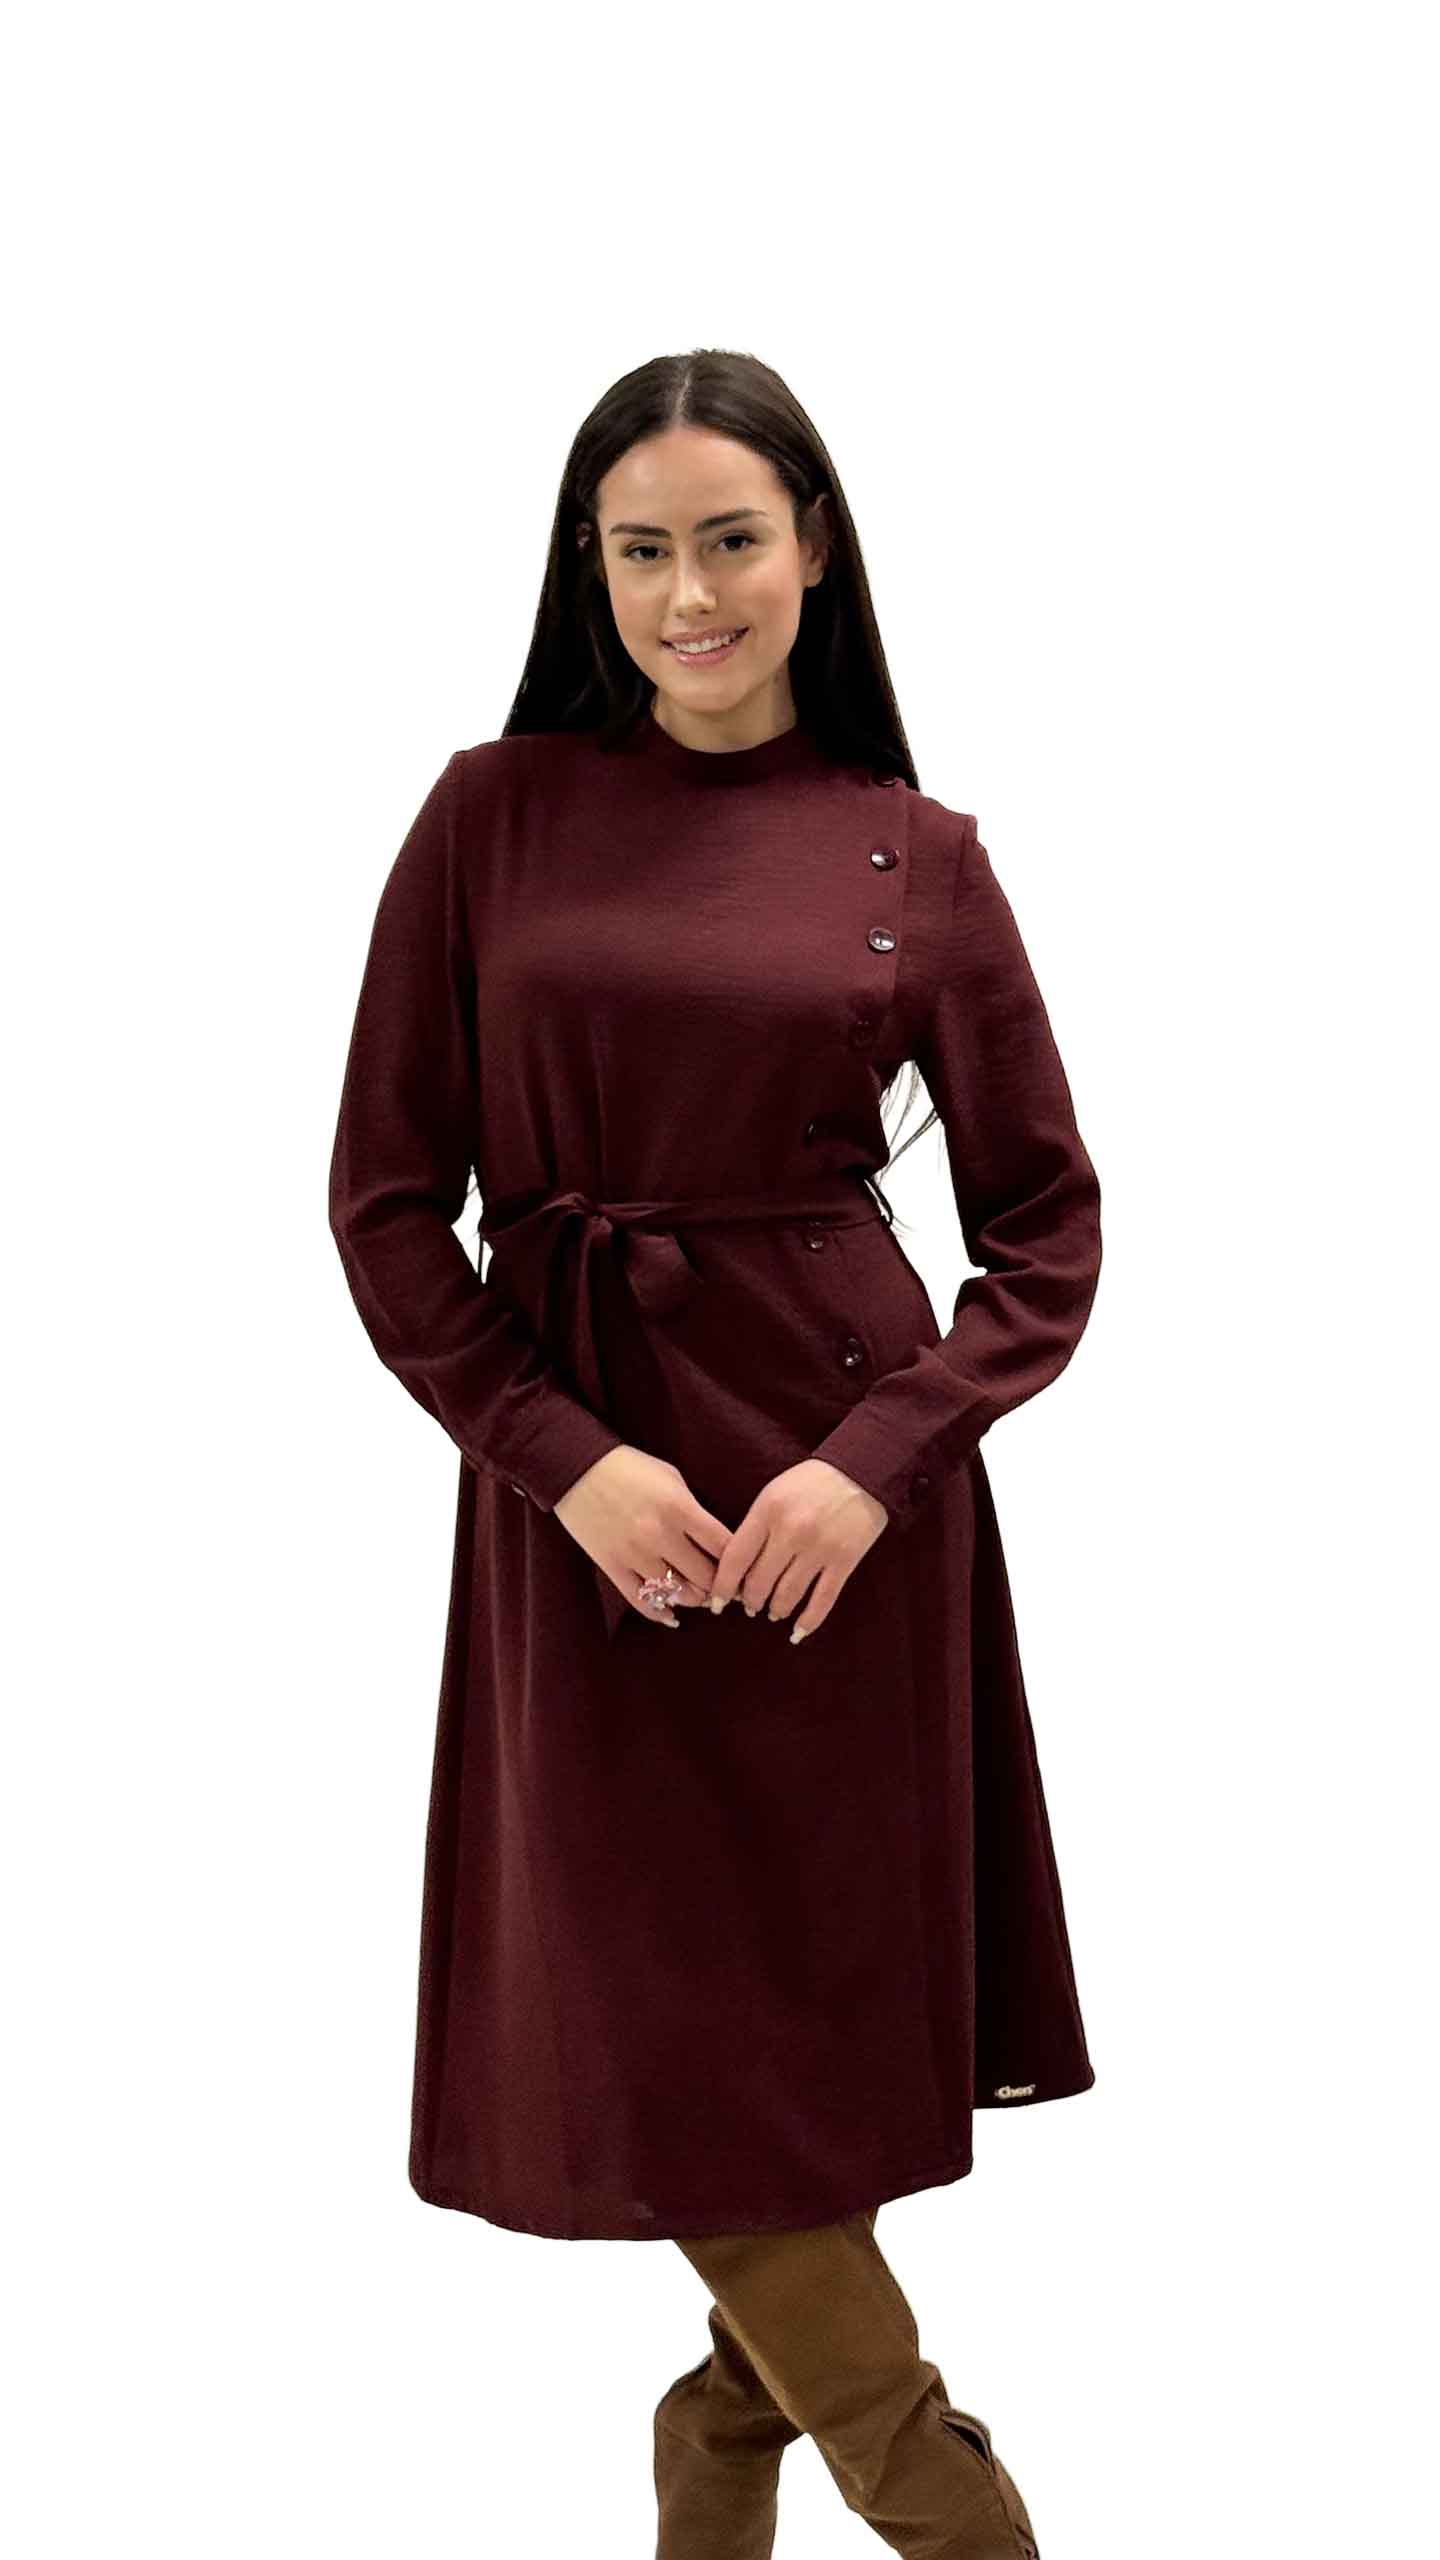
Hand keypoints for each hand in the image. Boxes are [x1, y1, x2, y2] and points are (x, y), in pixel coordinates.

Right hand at [553, 1446, 732, 1628]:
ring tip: (700, 1596)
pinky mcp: (613, 1566)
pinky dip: (660, 1614)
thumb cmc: (629, 1467)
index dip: (740, 1562)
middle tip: (726, 1589)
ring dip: (694, 1598)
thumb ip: (694, 1510)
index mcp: (680, 1508)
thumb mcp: (672, 1478)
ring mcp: (635, 1554)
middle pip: (705, 1576)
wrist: (576, 1468)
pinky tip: (672, 1617)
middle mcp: (661, 1535)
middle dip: (720, 1585)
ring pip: (677, 1593)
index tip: (745, 1569)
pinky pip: (641, 1601)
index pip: (724, 1546)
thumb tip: (714, 1542)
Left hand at [706, 1460, 888, 1642]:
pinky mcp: (844, 1560)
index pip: (736, 1558)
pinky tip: (798, 1631)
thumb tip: (739, 1568)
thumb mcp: (774, 1492)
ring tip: (772, 1613)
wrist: (862, 1470)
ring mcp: (819, 1548)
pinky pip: (823, 1600)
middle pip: (760, 1582)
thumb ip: (755, 1526)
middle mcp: (791, 1532)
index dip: (723, 1586)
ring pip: (788, 1595)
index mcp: (768, 1511)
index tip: (716, 1602)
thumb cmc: (811, 1481)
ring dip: (776, 1610)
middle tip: (749, 1606)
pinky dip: (808, 1621)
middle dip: (750, 1601)